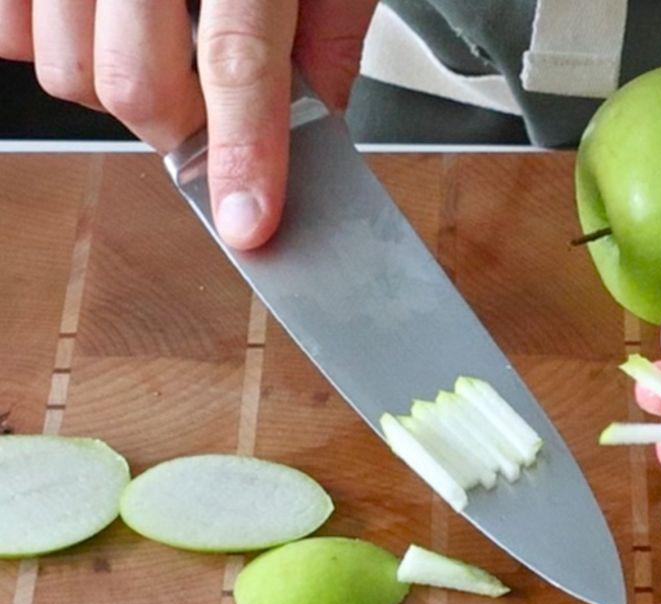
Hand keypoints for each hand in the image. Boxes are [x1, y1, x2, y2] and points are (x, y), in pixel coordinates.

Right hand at [0, 0, 375, 248]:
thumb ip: (327, 37)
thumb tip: (321, 126)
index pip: (239, 63)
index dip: (245, 154)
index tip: (249, 224)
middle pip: (132, 83)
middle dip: (179, 130)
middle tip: (213, 118)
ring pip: (65, 68)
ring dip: (119, 92)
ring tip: (162, 47)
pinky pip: (15, 29)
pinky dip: (59, 44)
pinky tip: (108, 16)